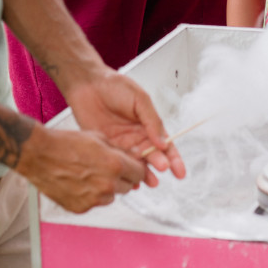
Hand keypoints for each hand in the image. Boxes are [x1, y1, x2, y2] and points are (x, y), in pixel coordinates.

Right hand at [17, 125, 148, 212]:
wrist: (39, 155)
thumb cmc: (66, 143)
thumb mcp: (99, 138)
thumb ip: (119, 151)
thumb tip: (131, 158)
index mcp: (115, 165)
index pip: (140, 173)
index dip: (137, 168)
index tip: (134, 167)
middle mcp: (107, 185)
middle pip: (128, 186)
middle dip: (122, 178)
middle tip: (109, 168)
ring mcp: (94, 199)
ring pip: (111, 196)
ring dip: (107, 188)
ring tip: (90, 174)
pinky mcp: (81, 208)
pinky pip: (94, 203)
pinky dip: (91, 195)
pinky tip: (79, 182)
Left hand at [66, 71, 185, 185]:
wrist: (88, 85)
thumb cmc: (114, 86)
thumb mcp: (140, 99)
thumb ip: (152, 121)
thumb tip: (164, 142)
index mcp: (148, 125)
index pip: (165, 145)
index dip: (174, 158)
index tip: (179, 171)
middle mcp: (137, 137)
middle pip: (152, 157)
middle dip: (160, 164)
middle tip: (162, 168)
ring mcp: (122, 145)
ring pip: (136, 164)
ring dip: (144, 174)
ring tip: (150, 181)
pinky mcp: (106, 149)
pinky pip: (118, 164)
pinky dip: (124, 175)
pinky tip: (130, 182)